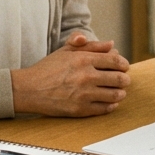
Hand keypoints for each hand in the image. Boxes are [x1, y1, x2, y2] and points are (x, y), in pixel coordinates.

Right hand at [10, 35, 129, 116]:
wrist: (29, 89)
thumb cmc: (47, 68)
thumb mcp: (66, 51)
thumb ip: (89, 45)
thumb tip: (111, 45)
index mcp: (83, 59)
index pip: (115, 61)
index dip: (124, 64)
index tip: (124, 67)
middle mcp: (86, 76)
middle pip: (119, 79)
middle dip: (125, 79)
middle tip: (124, 80)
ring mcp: (84, 94)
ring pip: (115, 95)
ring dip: (120, 93)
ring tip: (118, 92)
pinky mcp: (80, 110)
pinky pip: (105, 109)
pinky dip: (111, 105)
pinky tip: (110, 102)